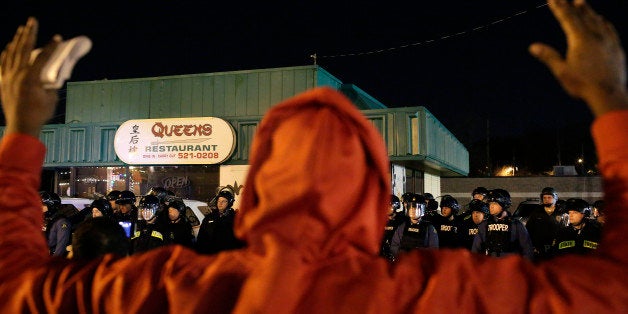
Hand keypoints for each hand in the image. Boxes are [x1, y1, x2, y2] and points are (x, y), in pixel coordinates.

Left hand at [0, 17, 60, 136]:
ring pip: (11, 53)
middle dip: (29, 33)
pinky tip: (9, 47)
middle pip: (23, 48)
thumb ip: (51, 84)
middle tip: (33, 21)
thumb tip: (52, 74)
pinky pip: (3, 63)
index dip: (50, 47)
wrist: (22, 126)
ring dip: (18, 40)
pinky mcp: (3, 82)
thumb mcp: (52, 98)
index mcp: (30, 78)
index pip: (42, 57)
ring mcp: (8, 77)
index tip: (57, 37)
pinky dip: (7, 53)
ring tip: (22, 29)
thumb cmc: (39, 114)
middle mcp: (17, 74)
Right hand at [529, 0, 627, 116]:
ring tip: (581, 1)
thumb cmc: (583, 85)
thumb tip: (533, 47)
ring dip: (587, 10)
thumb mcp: (562, 72)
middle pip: (581, 15)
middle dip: (571, 4)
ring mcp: (608, 40)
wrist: (609, 94)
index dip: (558, 7)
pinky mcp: (616, 48)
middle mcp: (595, 36)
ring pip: (596, 20)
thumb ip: (548, 56)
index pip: (567, 18)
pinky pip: (609, 29)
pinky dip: (602, 22)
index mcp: (580, 40)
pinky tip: (601, 20)